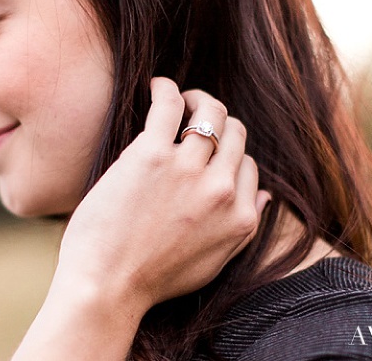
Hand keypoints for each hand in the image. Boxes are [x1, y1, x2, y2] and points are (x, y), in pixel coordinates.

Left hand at [13, 77, 269, 359]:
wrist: (106, 286)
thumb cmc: (153, 279)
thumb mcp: (213, 262)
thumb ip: (244, 227)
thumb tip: (265, 195)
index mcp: (240, 216)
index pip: (249, 165)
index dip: (229, 156)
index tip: (208, 153)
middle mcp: (222, 189)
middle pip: (236, 133)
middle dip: (219, 122)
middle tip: (196, 117)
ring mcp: (188, 169)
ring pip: (211, 112)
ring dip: (197, 99)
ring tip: (181, 100)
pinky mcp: (151, 154)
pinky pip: (169, 104)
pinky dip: (165, 88)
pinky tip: (156, 85)